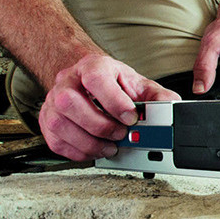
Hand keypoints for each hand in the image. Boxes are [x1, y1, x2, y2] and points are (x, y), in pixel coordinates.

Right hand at [39, 54, 179, 160]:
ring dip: (89, 142)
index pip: (96, 79)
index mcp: (92, 67)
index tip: (131, 118)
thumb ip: (157, 96)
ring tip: (110, 146)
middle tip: (120, 135)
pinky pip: (57, 142)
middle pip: (71, 103)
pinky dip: (79, 152)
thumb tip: (171, 106)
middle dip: (100, 126)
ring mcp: (53, 102)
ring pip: (60, 124)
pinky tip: (95, 149)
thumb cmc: (114, 84)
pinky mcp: (48, 122)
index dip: (114, 102)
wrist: (89, 82)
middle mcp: (67, 81)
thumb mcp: (139, 84)